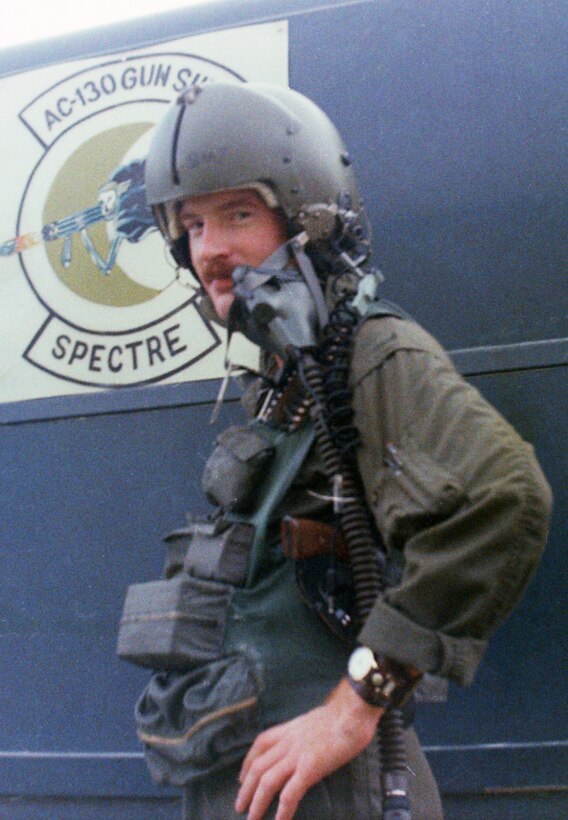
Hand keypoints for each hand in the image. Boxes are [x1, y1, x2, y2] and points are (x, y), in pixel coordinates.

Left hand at [235, 679, 382, 819]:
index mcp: (290, 729)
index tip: (242, 777)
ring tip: (252, 819)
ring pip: (268, 781)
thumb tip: (308, 742)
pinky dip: (283, 809)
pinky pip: (290, 792)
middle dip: (246, 788)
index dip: (248, 762)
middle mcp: (288, 742)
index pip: (261, 744)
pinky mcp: (310, 768)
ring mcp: (297, 755)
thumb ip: (305, 732)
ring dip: (257, 802)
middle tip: (239, 806)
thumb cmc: (343, 715)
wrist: (353, 712)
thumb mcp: (315, 720)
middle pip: (259, 766)